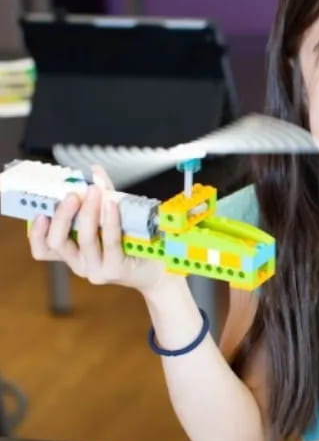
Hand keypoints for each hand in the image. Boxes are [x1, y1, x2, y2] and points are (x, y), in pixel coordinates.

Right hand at [28, 165, 166, 292]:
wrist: (159, 268)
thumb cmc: (134, 243)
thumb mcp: (112, 218)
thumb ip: (101, 197)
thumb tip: (94, 170)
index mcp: (73, 253)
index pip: (43, 249)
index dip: (36, 232)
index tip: (41, 212)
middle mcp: (80, 264)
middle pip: (57, 242)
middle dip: (62, 214)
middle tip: (73, 194)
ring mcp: (97, 269)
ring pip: (84, 239)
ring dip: (88, 212)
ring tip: (95, 192)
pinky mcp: (115, 270)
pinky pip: (109, 242)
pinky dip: (109, 220)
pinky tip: (111, 204)